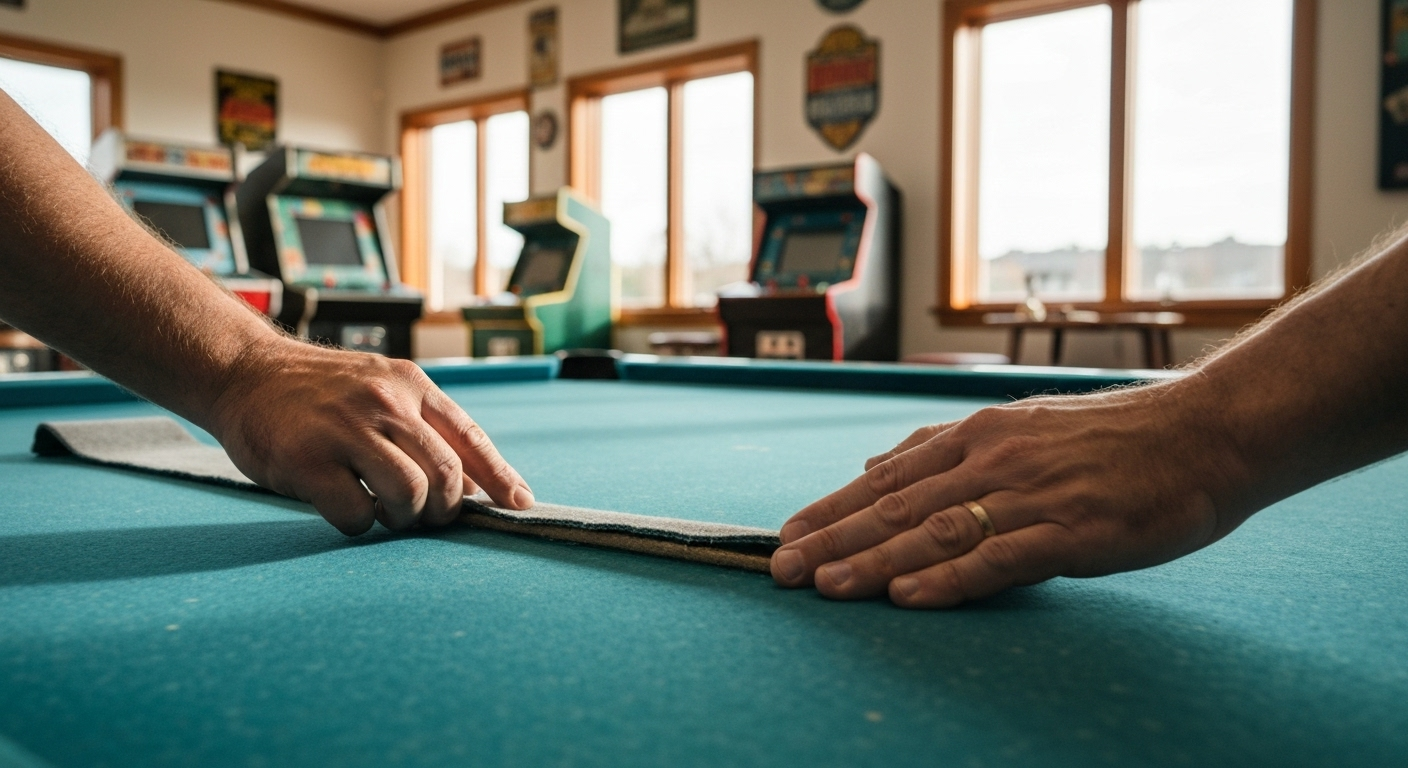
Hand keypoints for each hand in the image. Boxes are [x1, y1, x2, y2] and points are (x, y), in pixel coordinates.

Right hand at [204, 338, 532, 534]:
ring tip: (384, 512)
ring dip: (403, 518)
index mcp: (410, 384)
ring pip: (410, 494)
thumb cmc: (318, 394)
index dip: (500, 477)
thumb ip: (423, 428)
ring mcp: (345, 429)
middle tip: (424, 516)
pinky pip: (356, 514)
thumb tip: (472, 485)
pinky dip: (359, 524)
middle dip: (444, 509)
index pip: (469, 437)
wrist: (243, 372)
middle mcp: (384, 402)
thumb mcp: (380, 390)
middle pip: (446, 474)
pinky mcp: (307, 459)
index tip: (520, 505)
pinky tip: (348, 509)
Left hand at [769, 385, 1245, 607]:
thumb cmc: (1113, 439)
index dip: (832, 508)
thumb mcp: (1021, 427)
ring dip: (876, 561)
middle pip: (898, 505)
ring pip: (937, 530)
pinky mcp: (1074, 530)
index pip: (887, 476)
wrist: (1205, 435)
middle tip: (783, 570)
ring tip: (827, 588)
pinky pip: (1000, 558)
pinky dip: (950, 579)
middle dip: (835, 540)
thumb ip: (947, 447)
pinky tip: (909, 597)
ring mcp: (1033, 494)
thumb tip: (877, 464)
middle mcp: (995, 458)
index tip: (786, 536)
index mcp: (979, 434)